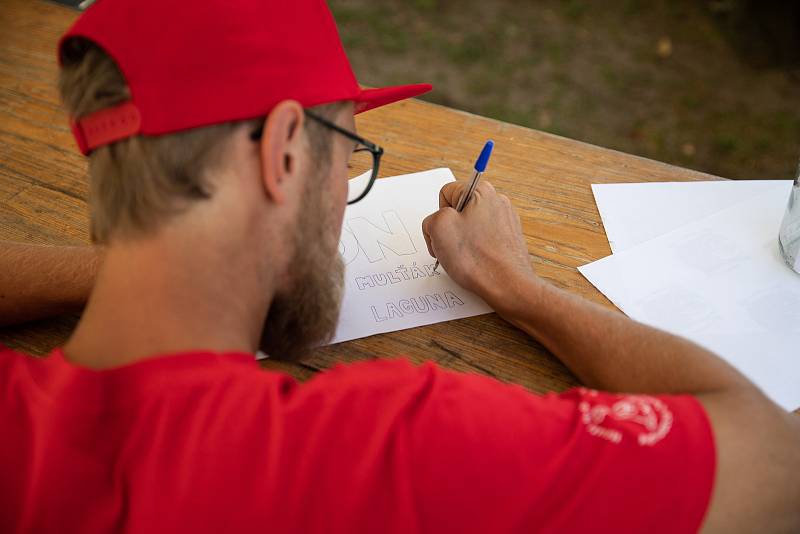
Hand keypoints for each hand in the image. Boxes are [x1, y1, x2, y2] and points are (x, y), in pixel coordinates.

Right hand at [421, 181, 536, 303]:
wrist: (507, 285)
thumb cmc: (477, 258)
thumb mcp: (437, 228)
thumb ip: (431, 218)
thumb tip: (437, 225)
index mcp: (481, 191)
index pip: (446, 194)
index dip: (438, 215)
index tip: (444, 232)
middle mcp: (497, 201)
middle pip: (458, 211)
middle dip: (450, 230)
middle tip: (452, 247)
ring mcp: (506, 221)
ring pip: (470, 227)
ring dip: (462, 242)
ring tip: (466, 257)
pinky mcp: (509, 239)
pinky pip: (483, 240)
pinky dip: (476, 250)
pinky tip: (476, 262)